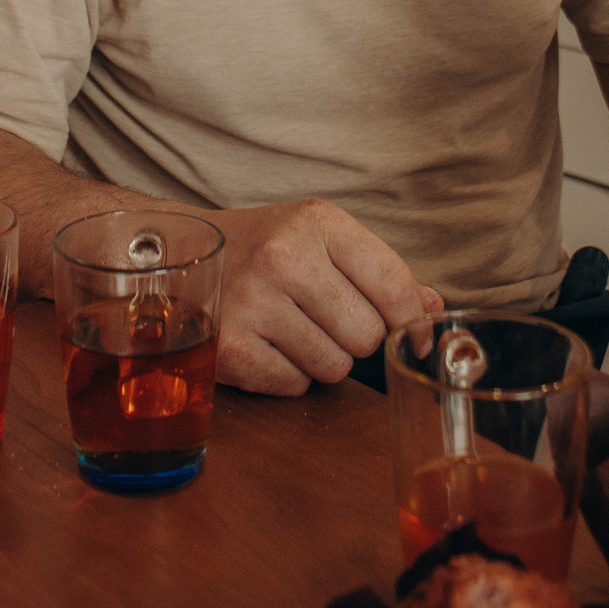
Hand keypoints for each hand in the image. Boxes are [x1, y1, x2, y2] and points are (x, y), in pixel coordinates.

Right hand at [202, 199, 443, 395]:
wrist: (177, 253)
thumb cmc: (260, 247)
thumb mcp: (318, 238)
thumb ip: (378, 272)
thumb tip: (431, 309)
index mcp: (316, 222)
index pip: (393, 284)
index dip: (412, 319)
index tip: (412, 334)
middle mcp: (284, 258)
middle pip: (367, 335)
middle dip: (354, 337)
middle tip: (322, 318)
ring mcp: (253, 304)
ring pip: (335, 367)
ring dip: (321, 358)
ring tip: (291, 329)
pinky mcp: (230, 349)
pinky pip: (294, 385)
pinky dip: (287, 375)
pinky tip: (267, 345)